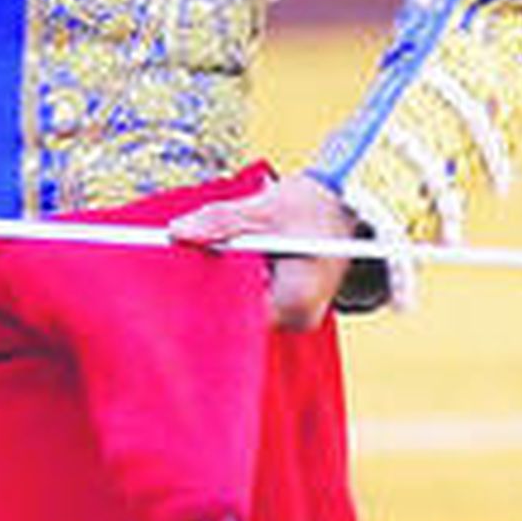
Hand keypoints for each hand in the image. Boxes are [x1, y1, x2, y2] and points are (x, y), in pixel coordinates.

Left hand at [169, 172, 357, 332]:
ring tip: (211, 248)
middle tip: (181, 254)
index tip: (172, 272)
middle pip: (239, 309)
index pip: (236, 311)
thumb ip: (220, 221)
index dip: (203, 292)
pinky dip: (244, 275)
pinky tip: (234, 253)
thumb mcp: (264, 208)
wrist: (349, 203)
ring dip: (229, 276)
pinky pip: (258, 294)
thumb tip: (176, 231)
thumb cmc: (313, 204)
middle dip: (213, 282)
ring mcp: (297, 313)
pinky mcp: (294, 303)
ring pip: (247, 300)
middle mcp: (298, 318)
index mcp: (294, 302)